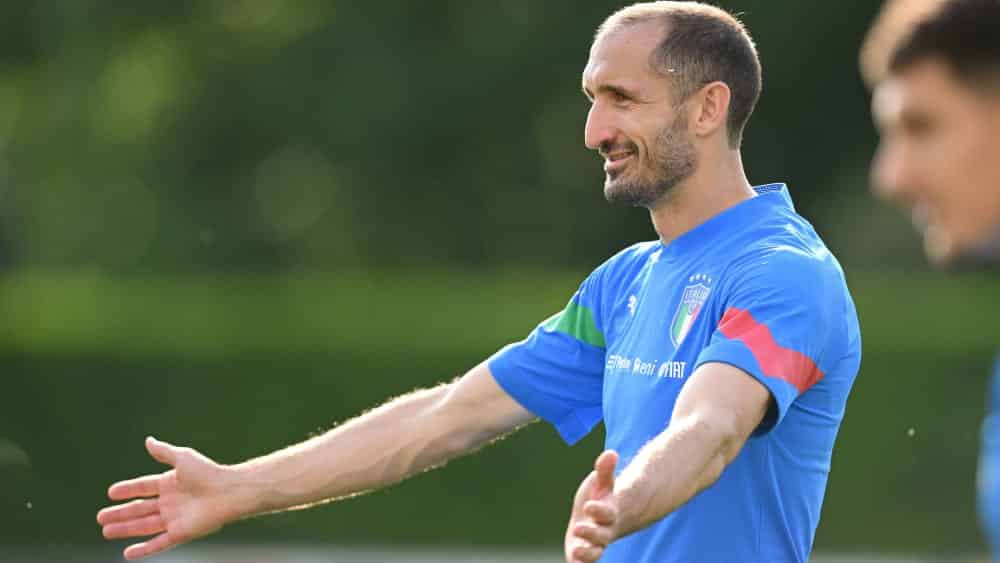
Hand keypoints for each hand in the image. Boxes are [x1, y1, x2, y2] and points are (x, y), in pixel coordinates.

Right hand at [97, 437, 243, 559]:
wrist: (228, 492)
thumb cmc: (208, 473)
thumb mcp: (182, 458)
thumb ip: (164, 451)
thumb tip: (148, 440)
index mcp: (171, 483)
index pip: (144, 487)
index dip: (128, 490)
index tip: (111, 492)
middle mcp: (171, 502)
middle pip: (140, 509)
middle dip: (120, 513)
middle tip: (100, 517)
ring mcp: (175, 519)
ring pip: (144, 526)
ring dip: (125, 529)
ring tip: (106, 531)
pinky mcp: (180, 533)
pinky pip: (158, 543)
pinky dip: (143, 549)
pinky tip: (127, 552)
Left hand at [564, 450, 618, 562]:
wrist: (605, 517)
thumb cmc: (602, 497)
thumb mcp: (603, 482)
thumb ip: (605, 470)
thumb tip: (611, 453)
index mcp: (609, 513)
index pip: (607, 513)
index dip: (598, 510)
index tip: (588, 505)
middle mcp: (604, 531)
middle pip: (601, 536)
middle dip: (591, 533)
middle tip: (578, 527)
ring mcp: (595, 544)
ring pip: (595, 553)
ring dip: (586, 554)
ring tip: (575, 551)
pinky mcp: (584, 551)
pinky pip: (584, 562)